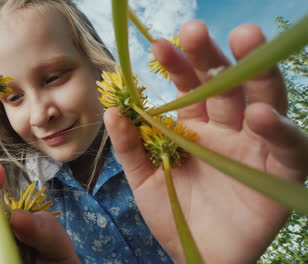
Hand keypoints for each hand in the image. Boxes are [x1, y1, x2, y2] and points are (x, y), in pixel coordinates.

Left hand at [105, 20, 307, 263]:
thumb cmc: (171, 215)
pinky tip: (260, 114)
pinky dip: (279, 128)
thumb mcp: (143, 180)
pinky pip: (287, 145)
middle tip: (197, 30)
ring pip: (262, 99)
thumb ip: (130, 147)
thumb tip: (112, 110)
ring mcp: (255, 146)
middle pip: (225, 84)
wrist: (196, 254)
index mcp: (195, 127)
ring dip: (256, 71)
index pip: (189, 87)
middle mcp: (227, 129)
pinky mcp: (279, 171)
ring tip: (245, 41)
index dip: (178, 65)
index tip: (160, 45)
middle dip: (213, 55)